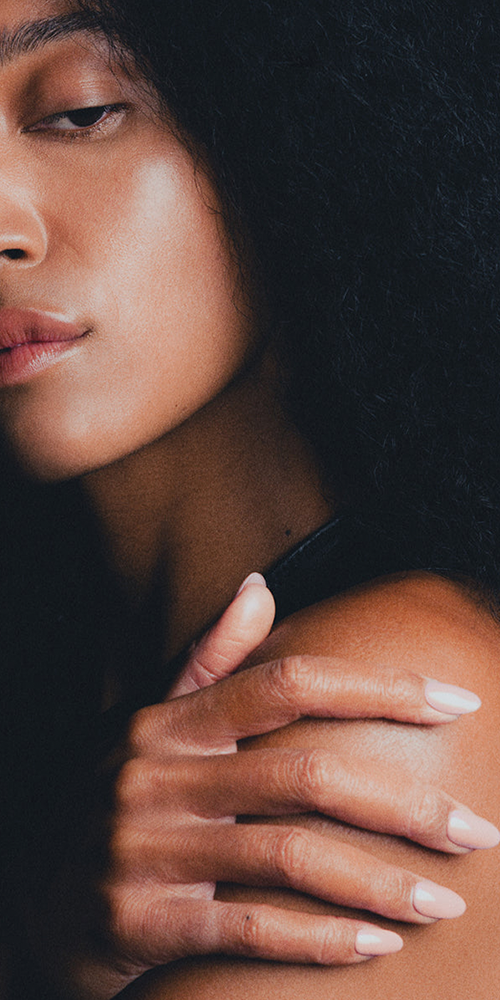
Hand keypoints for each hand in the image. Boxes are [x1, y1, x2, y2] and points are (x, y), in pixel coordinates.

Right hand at [23, 576, 496, 999]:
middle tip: (478, 828)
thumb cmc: (108, 799)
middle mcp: (158, 777)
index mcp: (167, 721)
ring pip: (288, 857)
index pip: (285, 684)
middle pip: (304, 775)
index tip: (456, 702)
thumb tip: (260, 586)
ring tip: (446, 900)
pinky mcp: (144, 922)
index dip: (377, 688)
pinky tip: (378, 944)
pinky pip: (251, 929)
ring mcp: (148, 850)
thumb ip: (207, 660)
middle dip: (405, 804)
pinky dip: (323, 939)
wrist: (27, 896)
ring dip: (381, 882)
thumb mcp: (146, 724)